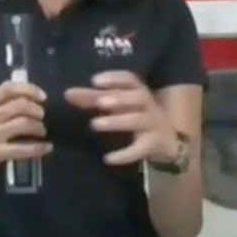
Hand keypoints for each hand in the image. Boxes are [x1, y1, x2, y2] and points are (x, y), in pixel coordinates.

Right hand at [0, 81, 50, 187]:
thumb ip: (4, 107)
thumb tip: (33, 100)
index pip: (8, 88)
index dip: (29, 89)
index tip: (43, 97)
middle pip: (19, 104)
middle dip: (37, 110)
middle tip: (42, 118)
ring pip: (22, 123)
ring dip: (38, 127)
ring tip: (42, 132)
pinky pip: (21, 148)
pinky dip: (37, 148)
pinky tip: (46, 148)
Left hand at [65, 71, 180, 165]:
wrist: (168, 142)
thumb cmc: (137, 116)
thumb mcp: (118, 106)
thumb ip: (93, 99)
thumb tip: (68, 93)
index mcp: (139, 92)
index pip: (130, 79)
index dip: (114, 78)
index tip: (95, 81)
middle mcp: (148, 105)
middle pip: (138, 97)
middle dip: (119, 98)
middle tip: (99, 103)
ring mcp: (152, 125)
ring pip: (137, 120)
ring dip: (117, 121)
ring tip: (95, 124)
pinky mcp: (152, 144)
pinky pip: (139, 149)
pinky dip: (125, 154)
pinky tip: (108, 159)